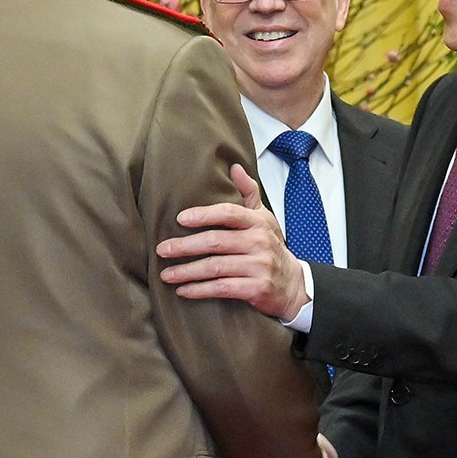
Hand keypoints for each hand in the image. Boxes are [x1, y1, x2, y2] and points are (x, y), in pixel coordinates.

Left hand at [158, 165, 308, 319]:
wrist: (294, 284)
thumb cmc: (271, 248)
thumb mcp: (264, 218)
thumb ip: (249, 192)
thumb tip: (234, 167)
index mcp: (258, 223)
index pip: (229, 213)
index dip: (203, 215)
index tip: (180, 219)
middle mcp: (259, 242)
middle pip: (216, 241)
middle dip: (185, 246)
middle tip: (162, 249)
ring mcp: (259, 267)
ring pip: (215, 267)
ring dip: (187, 271)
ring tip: (165, 274)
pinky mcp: (257, 289)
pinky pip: (222, 288)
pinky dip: (199, 290)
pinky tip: (183, 290)